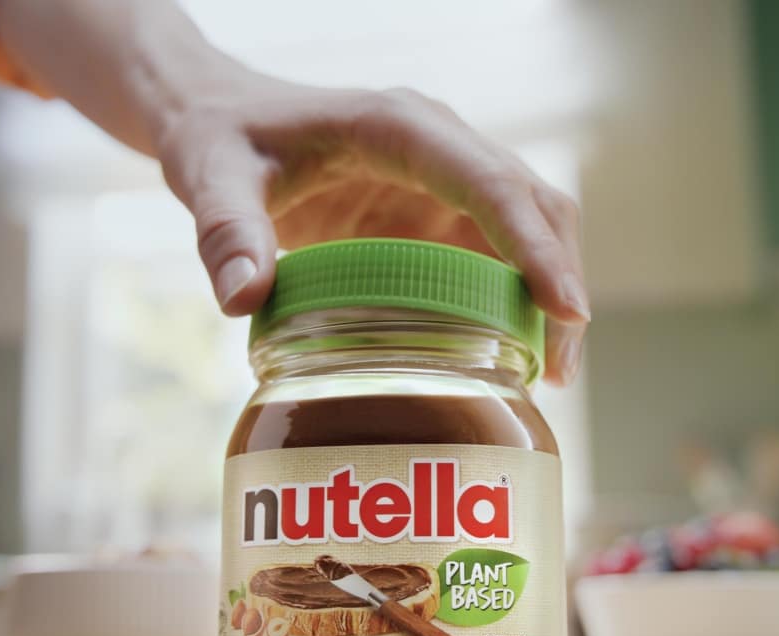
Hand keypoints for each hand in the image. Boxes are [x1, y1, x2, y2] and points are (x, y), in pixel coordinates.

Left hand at [153, 80, 589, 384]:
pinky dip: (513, 296)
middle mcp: (438, 144)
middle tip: (557, 368)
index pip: (490, 183)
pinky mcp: (435, 207)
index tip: (566, 310)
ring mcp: (442, 177)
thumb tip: (244, 300)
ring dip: (545, 292)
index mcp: (398, 127)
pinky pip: (495, 247)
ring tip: (545, 373)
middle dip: (557, 279)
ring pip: (529, 226)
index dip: (535, 246)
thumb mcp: (211, 177)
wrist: (223, 119)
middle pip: (533, 203)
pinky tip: (507, 351)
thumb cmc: (222, 138)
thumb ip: (226, 232)